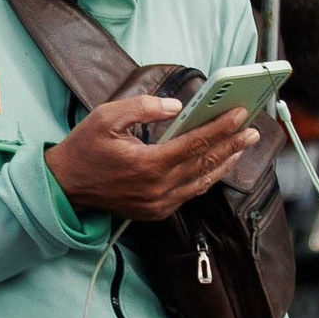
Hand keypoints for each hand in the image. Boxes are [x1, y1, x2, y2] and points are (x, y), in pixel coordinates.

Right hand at [45, 89, 255, 218]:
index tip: (239, 114)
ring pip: (202, 182)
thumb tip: (176, 106)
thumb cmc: (85, 148)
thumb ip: (144, 107)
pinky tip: (217, 165)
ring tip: (242, 145)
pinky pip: (190, 193)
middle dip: (232, 144)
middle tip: (252, 129)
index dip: (220, 128)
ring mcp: (159, 203)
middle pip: (205, 163)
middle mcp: (158, 188)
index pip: (195, 144)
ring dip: (225, 162)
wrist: (66, 186)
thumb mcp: (107, 117)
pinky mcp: (157, 211)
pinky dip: (207, 178)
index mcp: (148, 164)